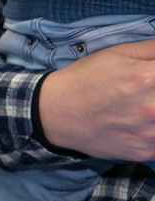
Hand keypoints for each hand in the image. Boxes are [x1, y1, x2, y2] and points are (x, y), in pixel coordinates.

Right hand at [37, 38, 154, 160]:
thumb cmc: (86, 78)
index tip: (154, 77)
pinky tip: (141, 123)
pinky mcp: (145, 151)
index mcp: (148, 77)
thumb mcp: (118, 53)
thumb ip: (153, 49)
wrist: (55, 113)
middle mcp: (153, 107)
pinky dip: (153, 129)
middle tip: (148, 91)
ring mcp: (150, 133)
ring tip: (144, 107)